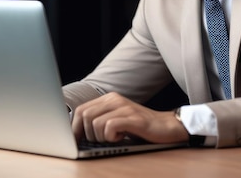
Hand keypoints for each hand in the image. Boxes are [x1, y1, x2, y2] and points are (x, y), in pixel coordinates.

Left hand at [71, 92, 188, 143]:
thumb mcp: (116, 118)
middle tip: (100, 140)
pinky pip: (110, 127)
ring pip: (95, 123)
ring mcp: (124, 107)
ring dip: (100, 137)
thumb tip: (76, 132)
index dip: (75, 128)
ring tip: (113, 138)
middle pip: (85, 115)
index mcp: (108, 98)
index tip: (77, 141)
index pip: (80, 110)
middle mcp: (115, 99)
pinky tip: (120, 137)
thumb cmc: (139, 126)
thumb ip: (99, 119)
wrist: (166, 126)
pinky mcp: (133, 118)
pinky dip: (111, 137)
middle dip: (87, 134)